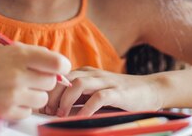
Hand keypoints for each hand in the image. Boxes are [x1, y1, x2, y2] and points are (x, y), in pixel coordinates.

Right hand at [0, 44, 70, 120]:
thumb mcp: (8, 49)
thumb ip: (32, 55)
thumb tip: (56, 64)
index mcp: (20, 55)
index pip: (58, 64)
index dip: (61, 66)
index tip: (58, 68)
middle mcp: (18, 75)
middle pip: (51, 83)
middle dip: (44, 80)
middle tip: (32, 77)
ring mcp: (12, 95)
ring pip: (42, 99)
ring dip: (35, 94)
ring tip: (21, 88)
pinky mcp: (5, 111)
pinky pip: (28, 112)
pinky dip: (23, 106)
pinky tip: (12, 98)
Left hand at [41, 66, 163, 116]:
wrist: (150, 89)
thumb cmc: (121, 95)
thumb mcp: (97, 93)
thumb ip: (80, 98)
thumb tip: (56, 111)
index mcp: (86, 73)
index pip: (60, 77)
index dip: (49, 92)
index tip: (42, 108)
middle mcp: (93, 74)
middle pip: (66, 78)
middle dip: (53, 96)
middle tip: (48, 112)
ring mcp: (106, 81)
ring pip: (79, 84)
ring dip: (66, 100)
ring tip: (61, 115)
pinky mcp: (118, 92)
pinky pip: (99, 97)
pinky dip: (88, 108)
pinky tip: (83, 118)